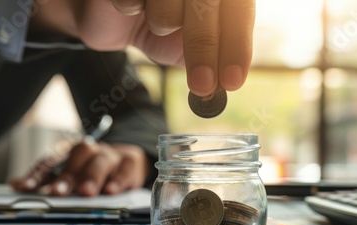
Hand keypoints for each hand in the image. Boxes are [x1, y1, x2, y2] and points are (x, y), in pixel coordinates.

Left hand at [9, 142, 147, 196]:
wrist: (130, 162)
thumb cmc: (95, 172)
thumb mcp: (73, 176)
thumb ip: (47, 181)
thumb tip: (15, 184)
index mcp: (71, 155)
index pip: (51, 161)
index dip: (38, 174)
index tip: (24, 187)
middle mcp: (90, 152)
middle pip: (78, 157)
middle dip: (68, 175)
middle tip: (59, 192)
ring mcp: (111, 156)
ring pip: (101, 161)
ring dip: (92, 176)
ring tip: (86, 192)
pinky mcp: (130, 163)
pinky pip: (125, 168)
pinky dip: (118, 179)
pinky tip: (112, 190)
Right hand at [33, 0, 255, 96]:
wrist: (117, 17)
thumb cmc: (163, 31)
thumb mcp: (194, 50)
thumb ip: (212, 62)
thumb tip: (222, 84)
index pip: (239, 11)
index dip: (237, 45)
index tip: (231, 81)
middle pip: (207, 6)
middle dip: (204, 49)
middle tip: (202, 85)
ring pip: (169, 5)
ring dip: (161, 24)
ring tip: (156, 22)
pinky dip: (130, 8)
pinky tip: (131, 7)